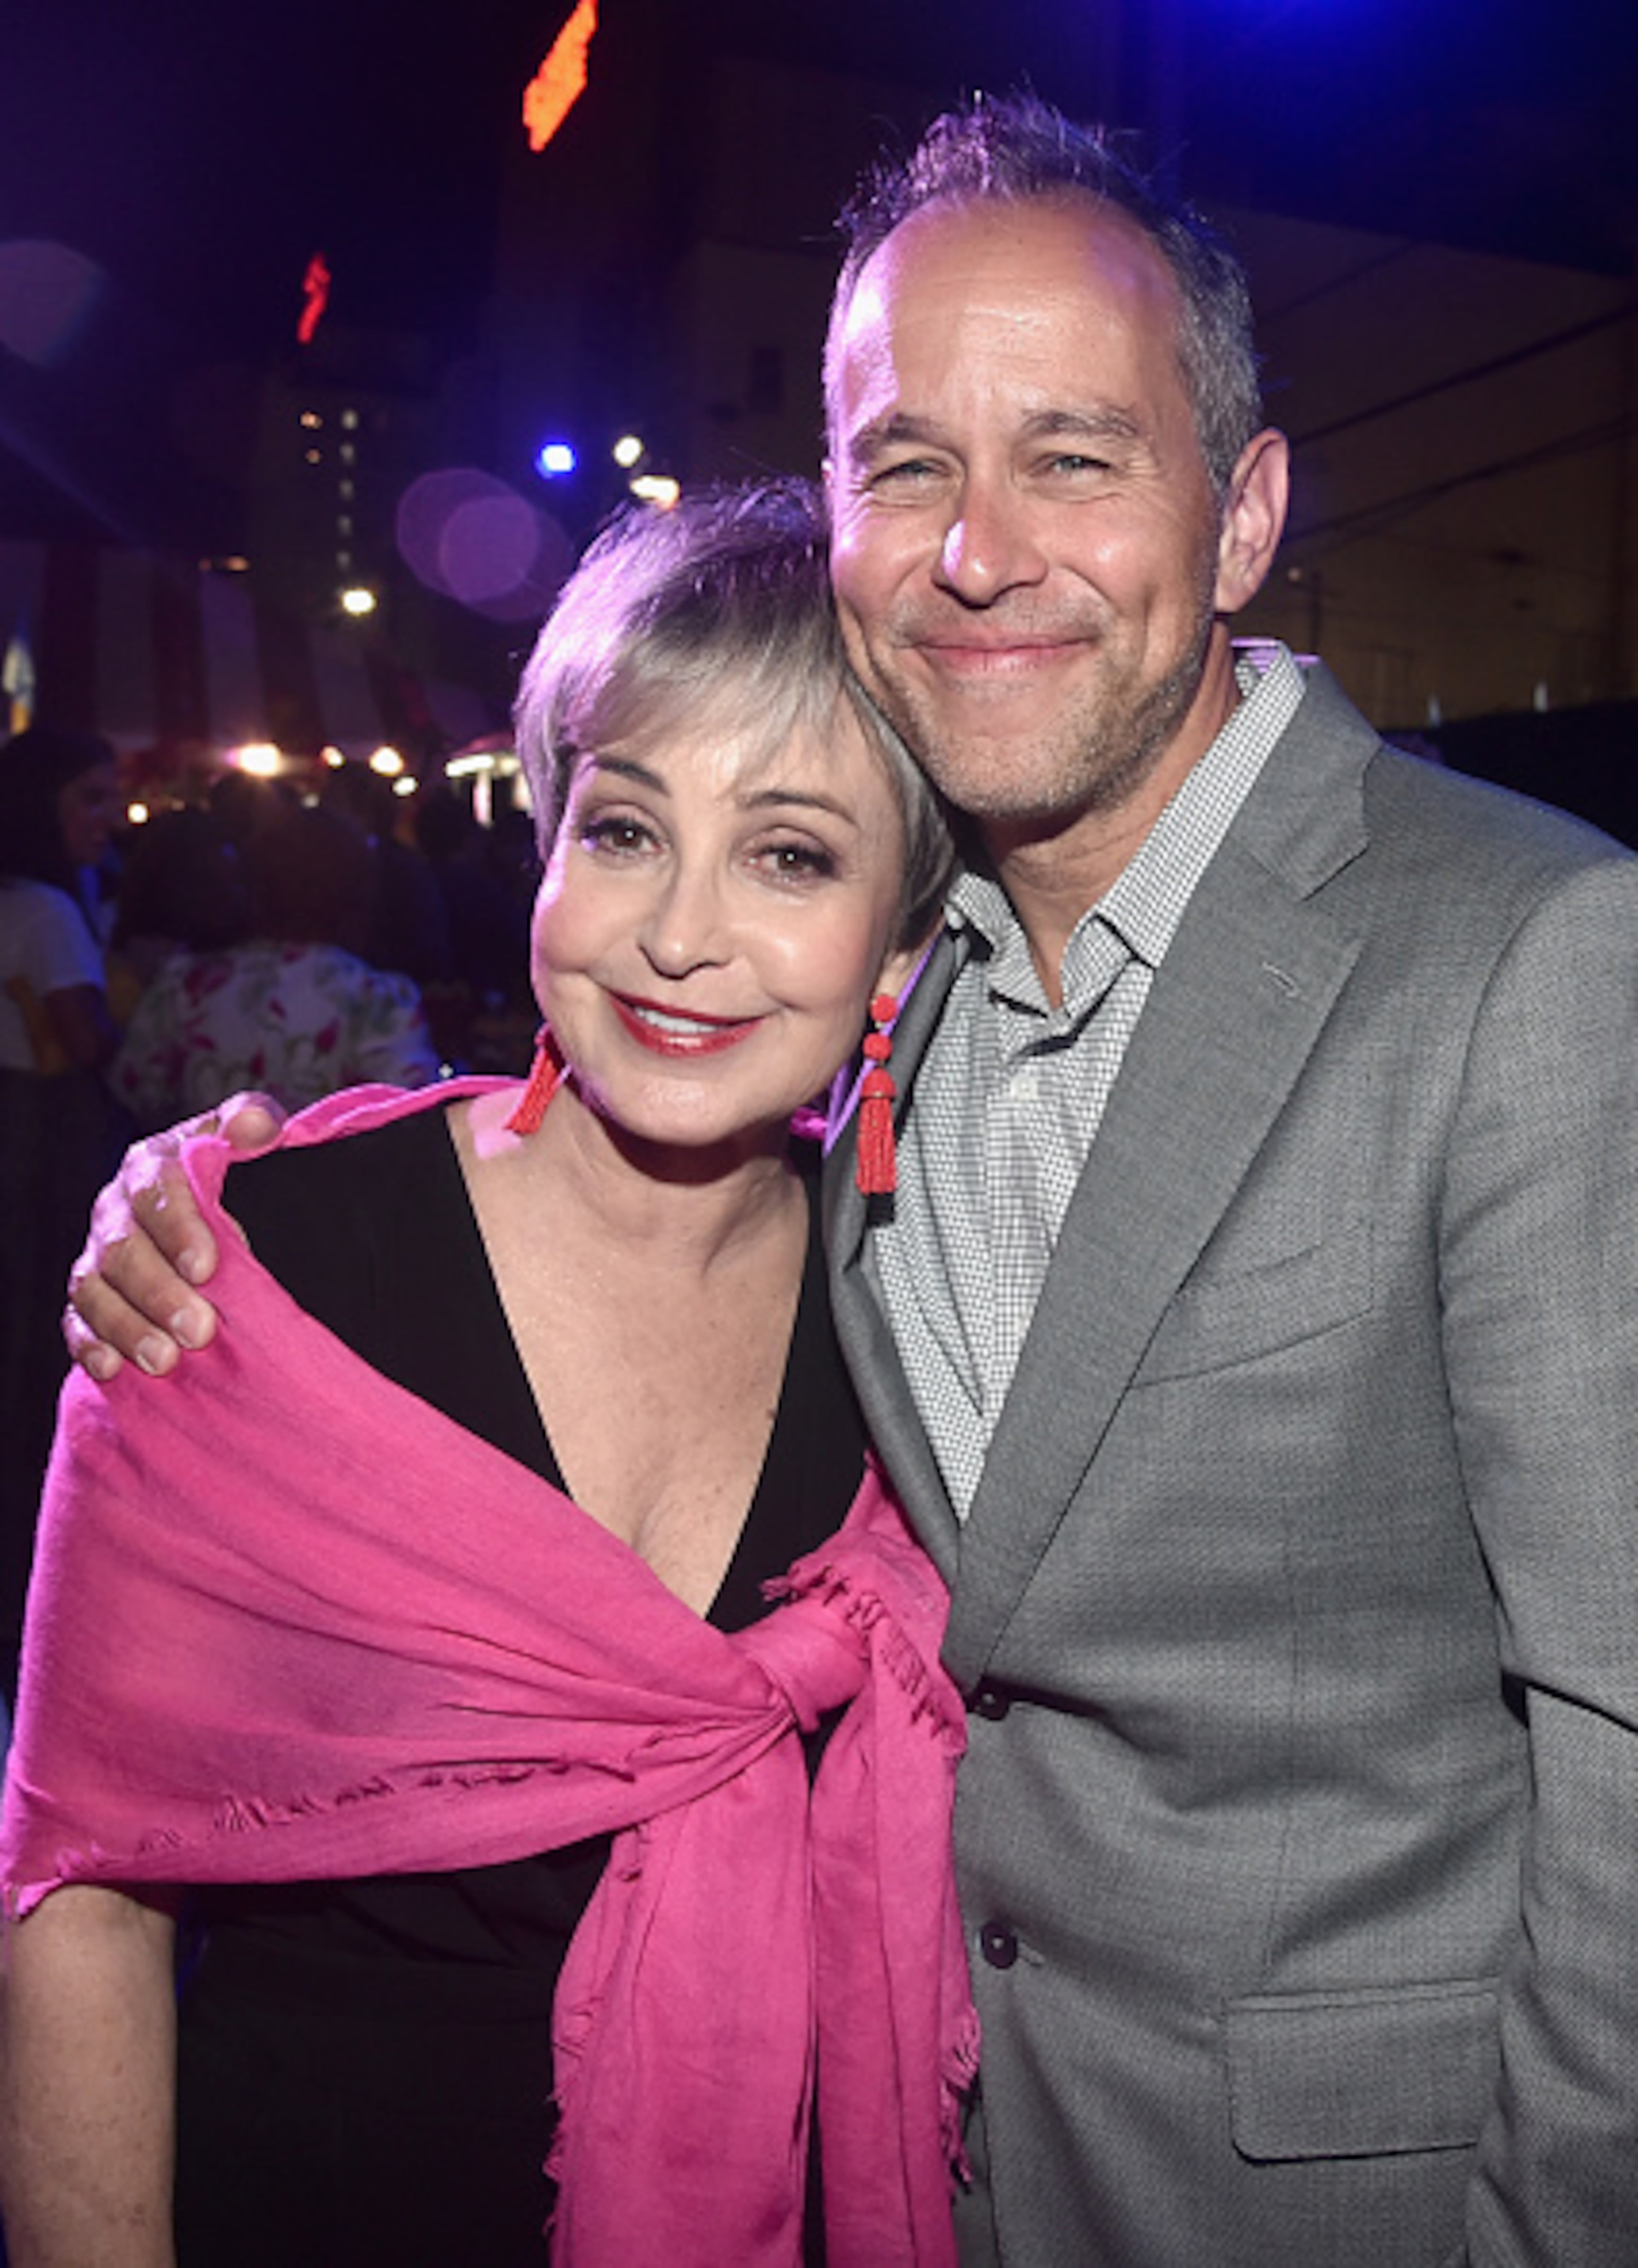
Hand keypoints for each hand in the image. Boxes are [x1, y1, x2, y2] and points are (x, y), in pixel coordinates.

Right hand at [62, 1094, 284, 1380]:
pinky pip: (78, 1323)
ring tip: (165, 1360)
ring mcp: (98, 1257)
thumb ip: (252, 1125)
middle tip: (199, 1329)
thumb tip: (260, 1124)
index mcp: (151, 1166)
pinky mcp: (92, 1299)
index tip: (207, 1265)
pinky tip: (115, 1369)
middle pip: (122, 1250)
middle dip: (159, 1292)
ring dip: (128, 1327)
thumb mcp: (245, 1142)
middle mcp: (116, 1210)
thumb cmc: (226, 1178)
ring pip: (95, 1291)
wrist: (207, 1221)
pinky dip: (92, 1346)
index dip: (177, 1227)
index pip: (155, 1189)